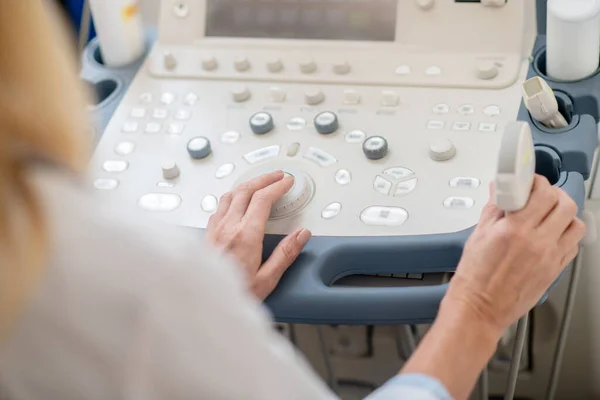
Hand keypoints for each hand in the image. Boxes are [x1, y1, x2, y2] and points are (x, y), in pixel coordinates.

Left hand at [206, 170, 311, 299]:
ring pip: (230, 195)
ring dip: (247, 184)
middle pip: (246, 190)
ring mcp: (214, 230)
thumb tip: (301, 235)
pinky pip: (219, 207)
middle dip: (264, 179)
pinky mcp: (206, 235)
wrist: (202, 305)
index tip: (288, 182)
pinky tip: (236, 201)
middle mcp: (227, 228)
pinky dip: (233, 196)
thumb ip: (285, 254)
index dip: (277, 186)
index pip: (263, 199)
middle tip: (278, 176)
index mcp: (245, 236)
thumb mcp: (267, 280)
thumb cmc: (233, 295)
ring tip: (259, 183)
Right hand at [443, 175, 585, 336]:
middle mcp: (538, 242)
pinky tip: (550, 235)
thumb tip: (500, 192)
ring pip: (576, 224)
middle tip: (539, 197)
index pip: (542, 192)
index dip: (537, 182)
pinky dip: (565, 235)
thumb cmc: (475, 279)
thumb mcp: (478, 235)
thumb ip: (494, 209)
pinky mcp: (556, 270)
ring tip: (548, 215)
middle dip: (553, 195)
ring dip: (564, 215)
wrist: (480, 309)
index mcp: (515, 230)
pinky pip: (573, 245)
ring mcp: (550, 257)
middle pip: (565, 205)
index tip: (528, 183)